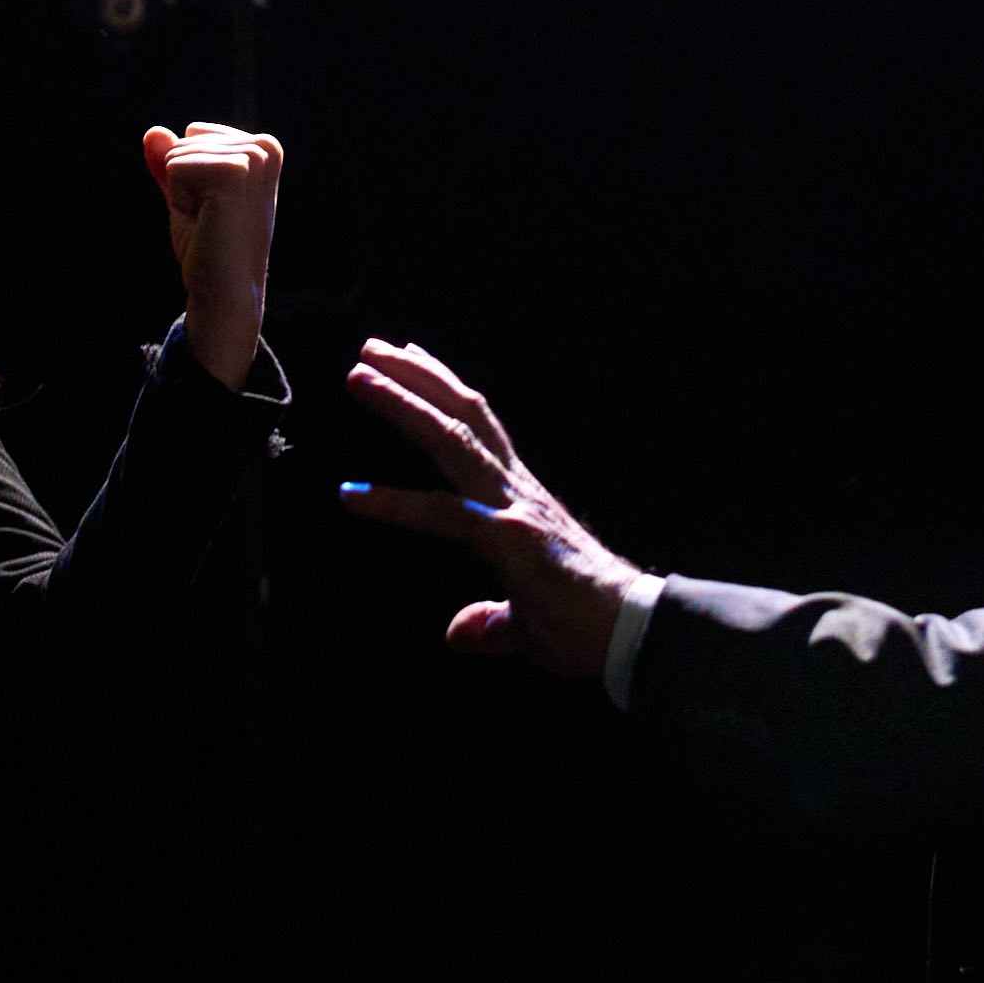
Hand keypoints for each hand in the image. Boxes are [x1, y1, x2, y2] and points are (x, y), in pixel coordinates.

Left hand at [142, 123, 282, 388]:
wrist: (225, 288)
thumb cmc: (210, 244)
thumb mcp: (187, 194)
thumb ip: (171, 161)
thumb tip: (152, 131)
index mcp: (263, 147)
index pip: (195, 135)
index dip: (192, 177)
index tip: (215, 208)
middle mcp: (264, 147)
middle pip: (185, 142)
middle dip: (186, 185)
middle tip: (212, 219)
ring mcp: (253, 158)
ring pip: (178, 154)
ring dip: (184, 194)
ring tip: (212, 221)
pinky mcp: (235, 172)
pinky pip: (175, 167)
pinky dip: (181, 199)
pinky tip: (208, 221)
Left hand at [337, 338, 653, 676]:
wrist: (634, 634)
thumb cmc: (588, 626)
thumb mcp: (526, 621)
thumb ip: (490, 622)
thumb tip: (459, 634)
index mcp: (521, 500)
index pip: (480, 430)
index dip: (446, 392)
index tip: (413, 362)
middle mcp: (516, 492)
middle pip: (464, 415)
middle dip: (417, 378)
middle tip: (371, 348)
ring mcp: (512, 509)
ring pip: (452, 438)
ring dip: (403, 403)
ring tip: (358, 376)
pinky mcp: (507, 538)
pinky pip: (441, 514)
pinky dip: (393, 501)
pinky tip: (349, 496)